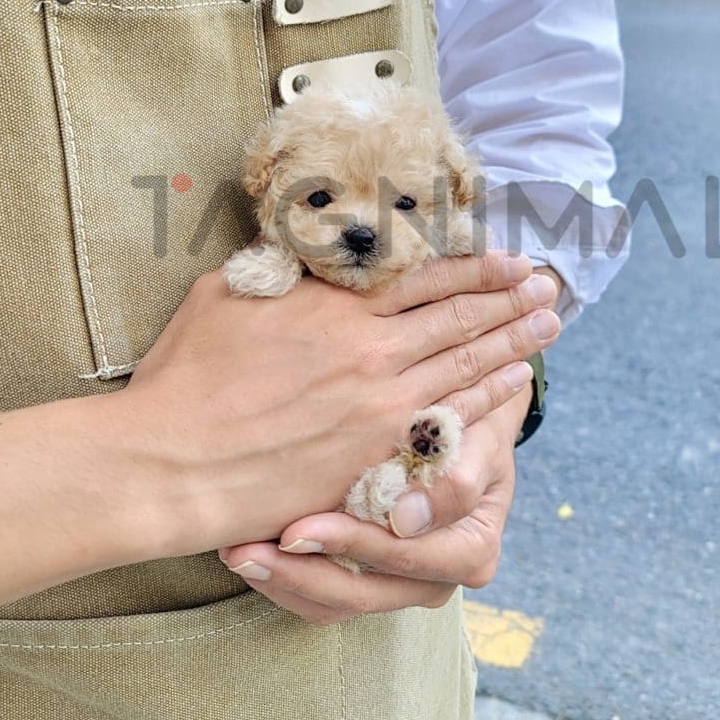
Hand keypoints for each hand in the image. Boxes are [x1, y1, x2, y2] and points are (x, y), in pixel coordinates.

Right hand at [121, 252, 558, 559]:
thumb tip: (303, 260)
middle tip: (549, 288)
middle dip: (510, 300)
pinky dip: (486, 402)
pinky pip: (447, 424)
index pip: (425, 278)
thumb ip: (279, 277)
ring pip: (463, 367)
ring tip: (548, 326)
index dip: (476, 266)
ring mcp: (378, 407)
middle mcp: (370, 352)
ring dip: (512, 343)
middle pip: (458, 319)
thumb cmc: (183, 378)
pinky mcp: (374, 456)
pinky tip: (513, 387)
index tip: (512, 257)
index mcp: (336, 308)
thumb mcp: (225, 297)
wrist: (170, 462)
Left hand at [217, 385, 530, 623]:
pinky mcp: (370, 581)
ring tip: (233, 551)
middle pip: (363, 594)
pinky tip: (247, 549)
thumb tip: (404, 519)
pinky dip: (284, 581)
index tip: (298, 528)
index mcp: (471, 550)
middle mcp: (437, 580)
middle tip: (243, 549)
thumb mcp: (478, 436)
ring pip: (336, 605)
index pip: (405, 557)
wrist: (462, 428)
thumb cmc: (470, 424)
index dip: (351, 545)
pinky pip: (322, 600)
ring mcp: (400, 586)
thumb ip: (456, 474)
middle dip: (299, 573)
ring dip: (282, 582)